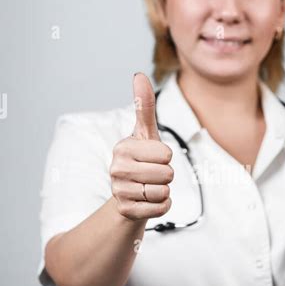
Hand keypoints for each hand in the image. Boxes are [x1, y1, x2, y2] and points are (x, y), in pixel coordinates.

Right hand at [110, 72, 173, 220]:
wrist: (127, 194)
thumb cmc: (141, 159)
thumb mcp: (145, 133)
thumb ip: (144, 106)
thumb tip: (138, 74)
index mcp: (122, 147)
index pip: (166, 154)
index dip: (166, 157)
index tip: (152, 158)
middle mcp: (117, 169)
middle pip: (167, 174)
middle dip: (166, 176)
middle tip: (151, 175)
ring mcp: (120, 191)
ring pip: (164, 192)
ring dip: (163, 191)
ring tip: (149, 187)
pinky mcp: (126, 211)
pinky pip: (161, 208)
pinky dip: (162, 205)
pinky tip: (149, 201)